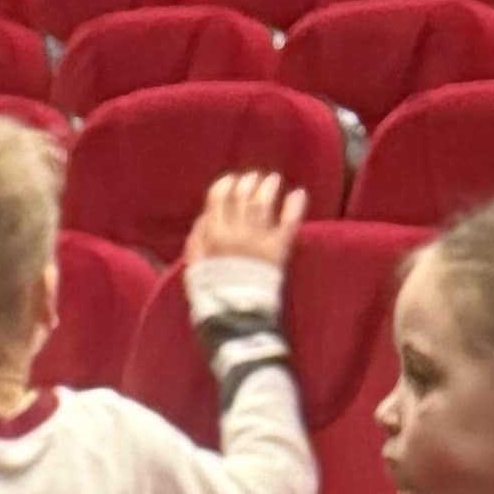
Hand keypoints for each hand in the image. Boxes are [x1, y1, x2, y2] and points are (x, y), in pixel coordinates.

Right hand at [188, 171, 305, 282]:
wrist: (235, 316)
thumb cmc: (212, 293)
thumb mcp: (194, 266)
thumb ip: (197, 239)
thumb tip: (204, 217)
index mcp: (214, 234)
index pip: (219, 197)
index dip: (226, 184)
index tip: (231, 180)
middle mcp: (236, 232)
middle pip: (243, 196)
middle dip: (249, 182)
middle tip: (254, 177)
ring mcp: (258, 240)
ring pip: (264, 203)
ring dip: (269, 187)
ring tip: (273, 180)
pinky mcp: (278, 250)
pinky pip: (289, 222)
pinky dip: (295, 206)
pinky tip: (299, 193)